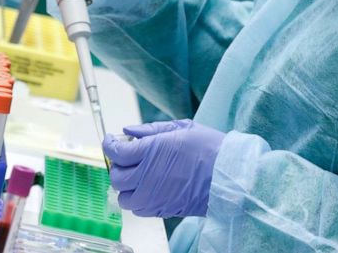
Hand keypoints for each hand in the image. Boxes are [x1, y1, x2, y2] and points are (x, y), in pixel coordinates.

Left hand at [104, 119, 225, 217]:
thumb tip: (128, 131)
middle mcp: (146, 176)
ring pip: (123, 196)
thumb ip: (151, 129)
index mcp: (151, 151)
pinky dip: (136, 198)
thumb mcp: (182, 128)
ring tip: (137, 175)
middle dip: (117, 165)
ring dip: (125, 185)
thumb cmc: (210, 149)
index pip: (116, 152)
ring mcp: (152, 196)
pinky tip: (148, 187)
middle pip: (116, 175)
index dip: (109, 145)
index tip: (111, 141)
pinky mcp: (160, 209)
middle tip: (126, 156)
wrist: (228, 176)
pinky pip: (137, 208)